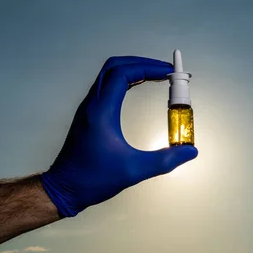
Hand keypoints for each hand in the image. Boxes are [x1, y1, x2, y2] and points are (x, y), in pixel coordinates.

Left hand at [40, 56, 197, 216]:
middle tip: (164, 70)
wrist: (63, 189)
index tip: (168, 73)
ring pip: (108, 74)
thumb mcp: (134, 171)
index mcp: (101, 112)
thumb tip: (190, 152)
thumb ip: (165, 161)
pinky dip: (124, 80)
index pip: (123, 74)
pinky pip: (106, 86)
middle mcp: (92, 104)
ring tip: (155, 75)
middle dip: (142, 63)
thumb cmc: (92, 180)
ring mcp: (88, 108)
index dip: (148, 68)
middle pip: (114, 66)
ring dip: (132, 69)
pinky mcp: (88, 115)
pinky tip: (137, 87)